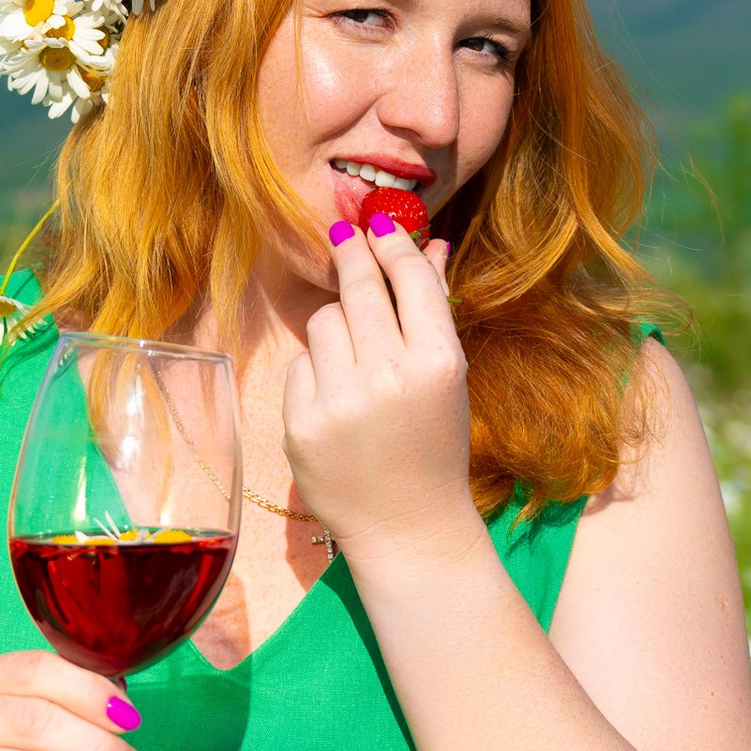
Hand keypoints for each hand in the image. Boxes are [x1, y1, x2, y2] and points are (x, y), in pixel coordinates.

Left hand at [281, 221, 480, 563]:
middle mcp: (388, 377)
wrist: (408, 526)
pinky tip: (338, 399)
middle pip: (358, 287)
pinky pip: (301, 364)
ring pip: (323, 320)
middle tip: (345, 235)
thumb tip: (427, 244)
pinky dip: (317, 372)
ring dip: (337, 326)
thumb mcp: (448, 377)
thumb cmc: (435, 444)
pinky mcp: (301, 423)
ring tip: (356, 358)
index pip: (407, 279)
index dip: (390, 242)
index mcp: (437, 363)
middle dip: (352, 255)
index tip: (377, 223)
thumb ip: (433, 309)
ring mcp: (340, 401)